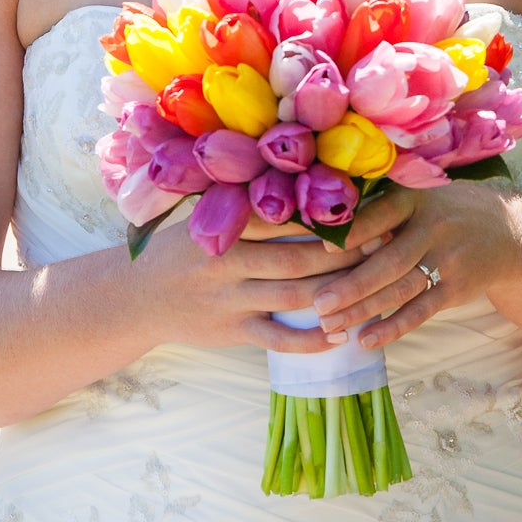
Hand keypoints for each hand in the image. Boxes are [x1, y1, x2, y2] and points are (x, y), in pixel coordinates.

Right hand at [130, 210, 383, 355]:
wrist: (136, 297)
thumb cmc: (180, 251)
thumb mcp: (205, 218)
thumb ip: (247, 206)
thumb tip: (305, 183)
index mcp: (226, 225)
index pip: (286, 215)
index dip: (328, 214)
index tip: (367, 208)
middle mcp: (229, 260)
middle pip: (299, 257)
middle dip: (345, 254)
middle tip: (384, 245)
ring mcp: (231, 298)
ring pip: (295, 295)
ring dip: (337, 293)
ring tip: (374, 286)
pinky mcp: (233, 331)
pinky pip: (279, 338)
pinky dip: (311, 339)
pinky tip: (340, 335)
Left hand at [308, 181, 513, 351]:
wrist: (507, 231)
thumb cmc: (443, 212)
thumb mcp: (419, 198)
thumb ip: (381, 210)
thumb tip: (324, 229)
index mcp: (415, 199)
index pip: (381, 215)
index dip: (354, 232)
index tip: (323, 249)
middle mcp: (433, 228)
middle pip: (388, 261)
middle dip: (351, 285)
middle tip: (318, 303)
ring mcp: (448, 260)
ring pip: (400, 290)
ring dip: (364, 310)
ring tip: (331, 324)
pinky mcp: (457, 288)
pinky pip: (421, 311)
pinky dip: (393, 327)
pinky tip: (367, 339)